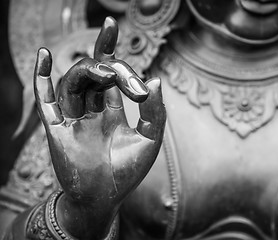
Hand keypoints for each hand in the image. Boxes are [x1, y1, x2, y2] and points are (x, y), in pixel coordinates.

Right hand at [33, 17, 165, 238]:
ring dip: (88, 71)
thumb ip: (155, 112)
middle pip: (93, 75)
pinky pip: (45, 100)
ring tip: (108, 72)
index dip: (108, 49)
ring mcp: (72, 118)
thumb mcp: (150, 140)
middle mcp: (90, 110)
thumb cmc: (128, 172)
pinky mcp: (56, 129)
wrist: (105, 199)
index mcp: (110, 111)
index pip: (108, 73)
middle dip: (110, 67)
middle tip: (126, 78)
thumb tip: (155, 81)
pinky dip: (41, 78)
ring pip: (73, 83)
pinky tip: (42, 55)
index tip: (110, 23)